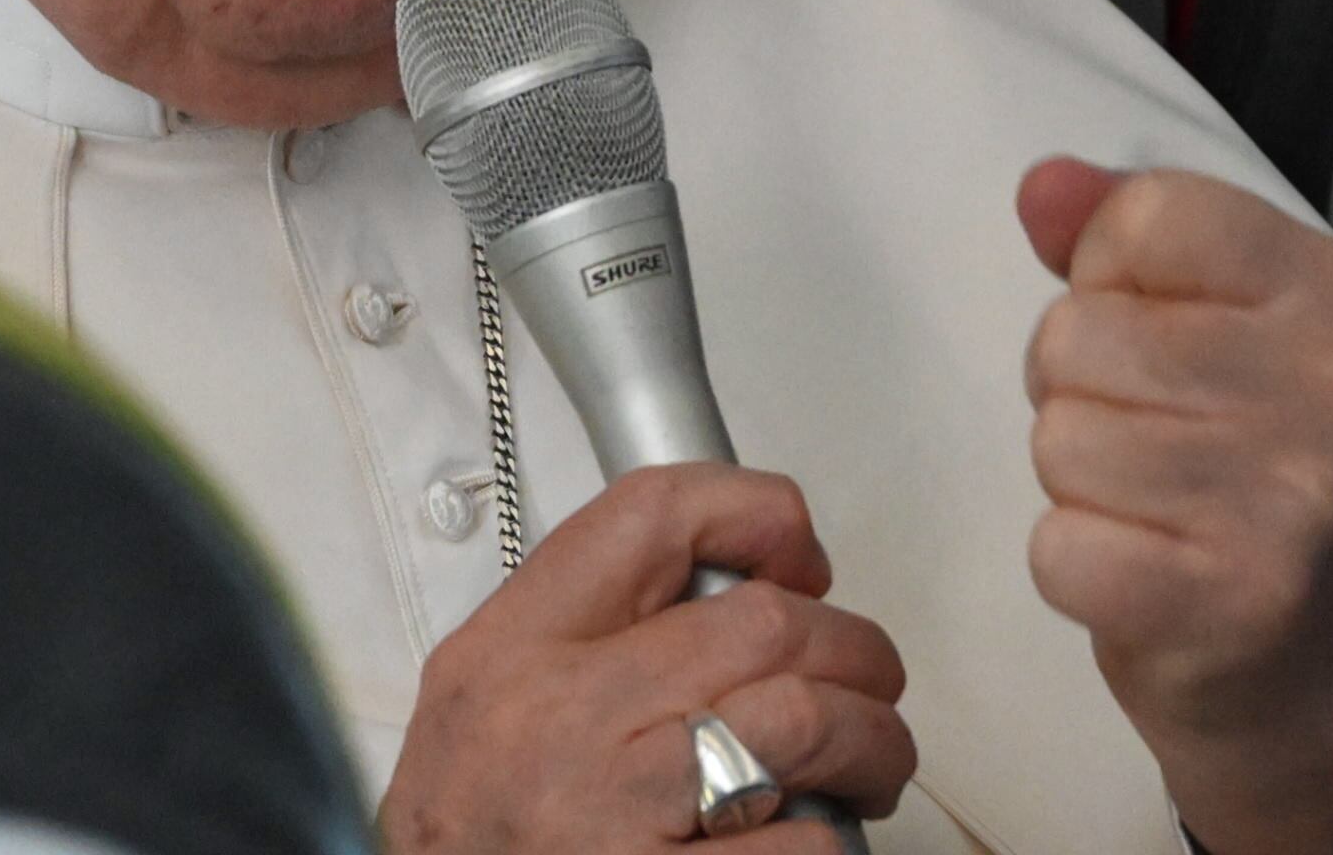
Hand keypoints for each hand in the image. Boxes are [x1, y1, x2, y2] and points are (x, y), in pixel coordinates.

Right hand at [379, 462, 913, 852]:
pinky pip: (802, 846)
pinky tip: (808, 843)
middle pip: (761, 622)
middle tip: (864, 682)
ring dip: (870, 739)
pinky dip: (830, 842)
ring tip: (868, 764)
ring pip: (804, 721)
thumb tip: (726, 595)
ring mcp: (616, 815)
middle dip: (848, 647)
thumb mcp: (482, 705)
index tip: (798, 554)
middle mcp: (562, 721)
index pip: (651, 516)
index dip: (755, 512)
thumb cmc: (462, 843)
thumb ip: (584, 637)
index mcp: (512, 653)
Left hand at [1018, 159, 1332, 854]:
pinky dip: (1073, 564)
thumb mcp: (1203, 321)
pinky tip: (1143, 575)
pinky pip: (1058, 546)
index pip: (1143, 218)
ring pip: (1060, 437)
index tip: (1168, 338)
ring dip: (1076, 479)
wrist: (1311, 666)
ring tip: (1152, 507)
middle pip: (1076, 333)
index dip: (1111, 281)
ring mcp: (1293, 502)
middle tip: (1154, 443)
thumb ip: (1117, 233)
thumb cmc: (1237, 463)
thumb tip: (1043, 186)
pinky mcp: (1233, 603)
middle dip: (1079, 391)